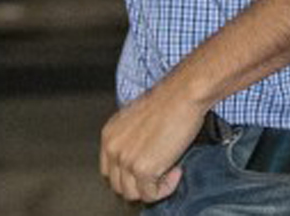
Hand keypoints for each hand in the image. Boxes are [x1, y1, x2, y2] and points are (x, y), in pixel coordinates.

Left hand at [99, 82, 203, 203]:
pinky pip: (151, 194)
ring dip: (153, 188)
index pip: (108, 171)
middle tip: (159, 175)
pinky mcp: (143, 169)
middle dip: (140, 184)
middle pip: (119, 185)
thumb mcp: (136, 120)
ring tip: (169, 172)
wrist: (181, 95)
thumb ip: (130, 140)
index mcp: (109, 135)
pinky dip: (166, 188)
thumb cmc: (166, 101)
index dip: (127, 176)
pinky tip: (176, 171)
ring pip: (133, 194)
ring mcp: (126, 160)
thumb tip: (140, 157)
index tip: (144, 173)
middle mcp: (113, 148)